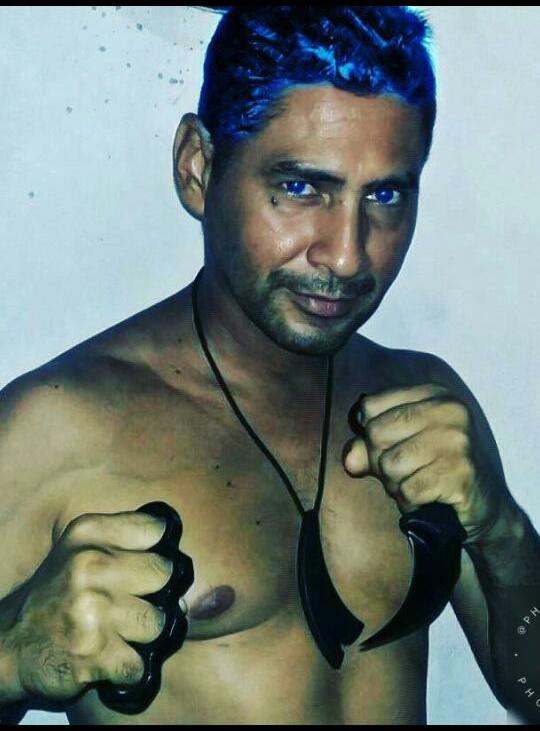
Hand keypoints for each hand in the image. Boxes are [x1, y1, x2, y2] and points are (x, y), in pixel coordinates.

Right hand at [5, 510, 178, 702]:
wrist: (12, 643)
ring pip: (158, 622)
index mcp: (89, 533)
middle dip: (154, 594)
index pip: (156, 529)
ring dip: (143, 635)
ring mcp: (92, 611)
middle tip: (131, 603)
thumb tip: (182, 562)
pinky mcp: (94, 654)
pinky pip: (140, 663)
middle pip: (165, 574)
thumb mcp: (81, 547)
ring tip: (118, 632)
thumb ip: (126, 540)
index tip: (145, 565)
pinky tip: (110, 658)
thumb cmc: (59, 592)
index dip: (158, 550)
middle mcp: (89, 566)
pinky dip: (130, 667)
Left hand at [343, 384, 509, 544]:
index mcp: (432, 394)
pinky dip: (410, 501)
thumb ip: (368, 448)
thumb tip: (350, 460)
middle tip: (405, 472)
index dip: (368, 434)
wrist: (484, 505)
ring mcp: (457, 441)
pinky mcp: (461, 474)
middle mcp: (448, 410)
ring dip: (395, 485)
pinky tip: (427, 499)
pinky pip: (408, 490)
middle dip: (380, 463)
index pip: (370, 406)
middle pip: (376, 434)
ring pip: (389, 465)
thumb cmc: (434, 470)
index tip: (389, 446)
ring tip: (417, 485)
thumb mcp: (399, 449)